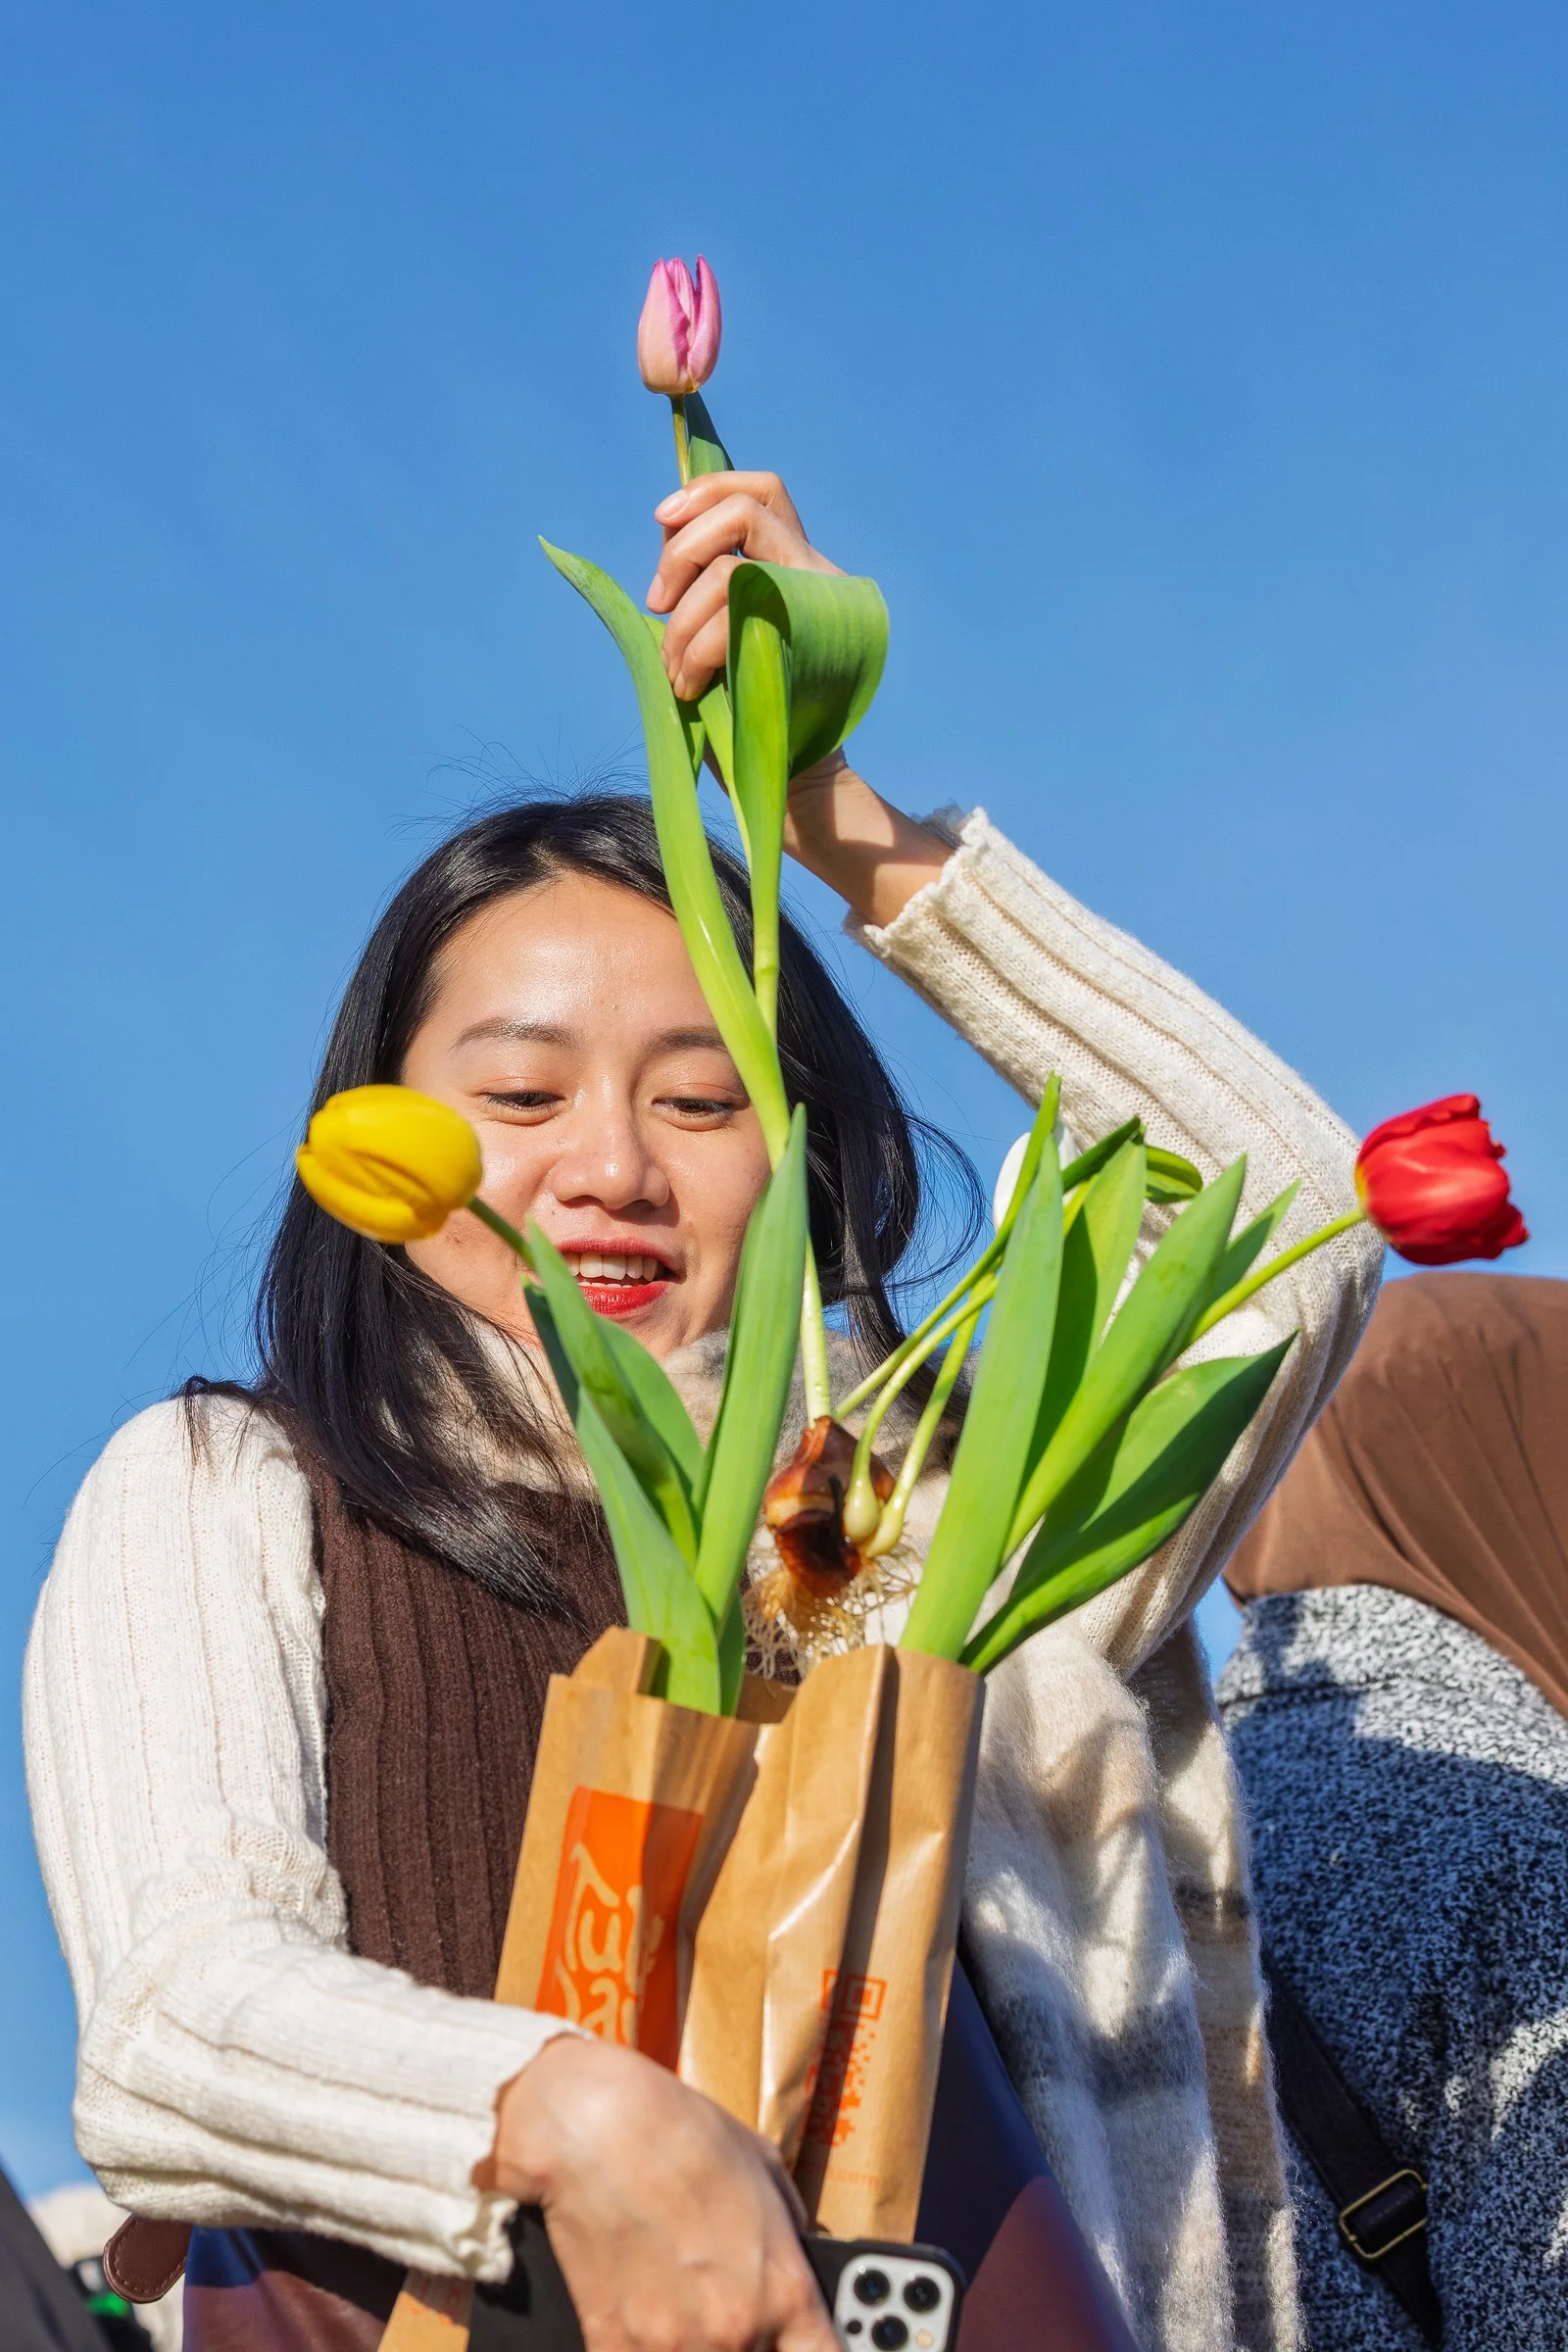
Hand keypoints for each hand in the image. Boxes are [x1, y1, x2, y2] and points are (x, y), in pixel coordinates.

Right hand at [485, 2035, 834, 2351]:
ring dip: (695, 2345)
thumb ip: (787, 2234)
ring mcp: (673, 2347)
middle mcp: (736, 2331)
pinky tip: (644, 2316)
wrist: (599, 2130)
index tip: (799, 2341)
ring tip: (681, 2308)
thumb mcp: (767, 2171)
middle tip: (726, 2310)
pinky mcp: (614, 2345)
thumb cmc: (684, 2136)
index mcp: (785, 2291)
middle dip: (748, 2340)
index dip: (814, 2350)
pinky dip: (647, 2345)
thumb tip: (791, 2256)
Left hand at [647, 471, 840, 704]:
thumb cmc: (743, 707)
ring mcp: (817, 605)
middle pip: (744, 511)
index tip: (662, 519)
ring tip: (674, 670)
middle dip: (682, 551)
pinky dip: (695, 650)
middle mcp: (815, 573)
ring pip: (729, 569)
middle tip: (656, 603)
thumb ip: (702, 577)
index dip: (708, 490)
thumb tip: (668, 528)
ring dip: (681, 622)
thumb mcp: (715, 625)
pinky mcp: (804, 640)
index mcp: (796, 562)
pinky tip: (688, 685)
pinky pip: (730, 620)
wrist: (787, 777)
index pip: (761, 491)